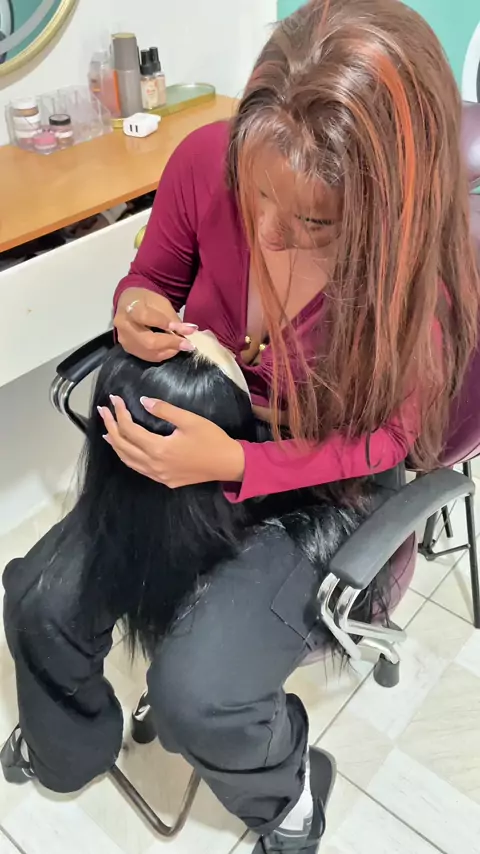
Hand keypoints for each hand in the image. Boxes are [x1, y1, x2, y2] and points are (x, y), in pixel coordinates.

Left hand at [99, 396, 245, 487]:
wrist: (228, 464)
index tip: (114, 399)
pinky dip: (128, 457)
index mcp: (159, 449)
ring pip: (128, 460)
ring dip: (116, 444)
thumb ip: (164, 410)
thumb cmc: (211, 439)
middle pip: (123, 446)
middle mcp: (154, 465)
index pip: (130, 429)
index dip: (119, 413)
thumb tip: (143, 401)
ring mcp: (158, 475)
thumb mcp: (190, 420)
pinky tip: (126, 450)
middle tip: (103, 411)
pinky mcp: (165, 480)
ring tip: (107, 430)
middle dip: (111, 427)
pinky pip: (139, 469)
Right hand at [114, 288, 197, 362]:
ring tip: (182, 346)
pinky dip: (163, 354)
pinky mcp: (129, 349)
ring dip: (169, 351)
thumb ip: (172, 318)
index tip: (186, 329)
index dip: (166, 324)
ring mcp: (125, 340)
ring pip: (149, 352)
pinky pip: (148, 356)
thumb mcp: (161, 302)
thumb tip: (189, 331)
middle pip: (148, 341)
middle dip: (172, 343)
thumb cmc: (146, 301)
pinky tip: (172, 349)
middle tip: (189, 344)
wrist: (128, 305)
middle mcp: (123, 326)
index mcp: (129, 308)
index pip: (147, 317)